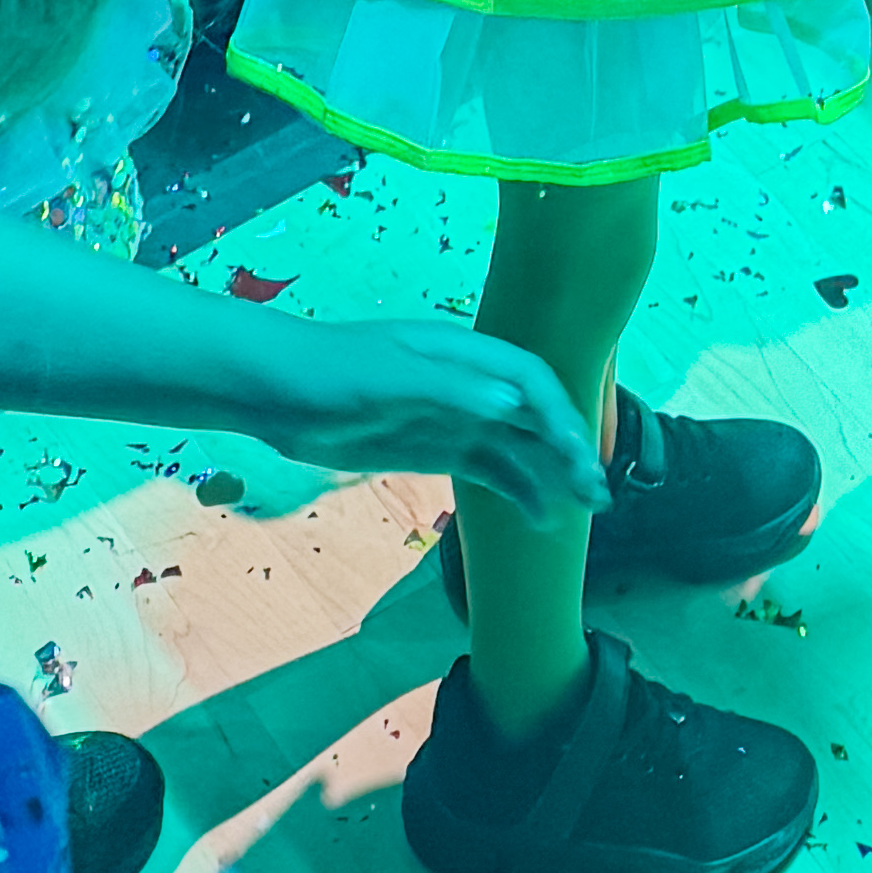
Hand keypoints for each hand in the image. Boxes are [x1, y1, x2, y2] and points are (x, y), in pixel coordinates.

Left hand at [246, 316, 606, 517]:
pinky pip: (488, 468)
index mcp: (460, 354)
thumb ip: (446, 388)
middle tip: (596, 495)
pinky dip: (518, 489)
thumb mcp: (385, 378)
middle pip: (533, 413)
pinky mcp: (431, 447)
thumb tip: (508, 400)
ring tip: (584, 510)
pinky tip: (539, 518)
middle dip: (569, 449)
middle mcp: (465, 384)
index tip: (578, 455)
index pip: (529, 379)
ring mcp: (450, 417)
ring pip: (518, 445)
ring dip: (552, 473)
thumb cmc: (328, 371)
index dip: (560, 413)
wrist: (274, 391)